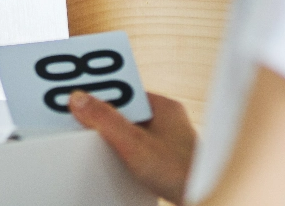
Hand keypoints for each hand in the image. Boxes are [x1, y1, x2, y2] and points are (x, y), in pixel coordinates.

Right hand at [68, 90, 196, 204]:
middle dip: (105, 118)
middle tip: (82, 122)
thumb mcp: (133, 144)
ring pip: (131, 132)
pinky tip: (117, 164)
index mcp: (164, 107)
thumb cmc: (182, 173)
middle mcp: (168, 122)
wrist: (205, 198)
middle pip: (126, 112)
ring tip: (98, 145)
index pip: (125, 90)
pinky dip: (125, 155)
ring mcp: (168, 143)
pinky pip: (138, 150)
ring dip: (115, 138)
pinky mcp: (166, 162)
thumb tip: (79, 99)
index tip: (79, 96)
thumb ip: (105, 120)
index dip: (102, 93)